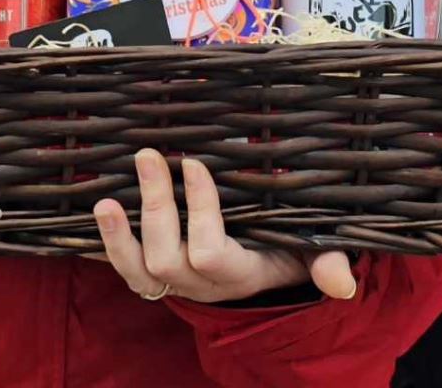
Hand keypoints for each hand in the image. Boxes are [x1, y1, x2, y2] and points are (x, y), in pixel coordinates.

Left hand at [93, 149, 357, 304]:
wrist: (264, 278)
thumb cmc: (287, 251)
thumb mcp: (309, 255)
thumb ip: (326, 263)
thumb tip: (342, 281)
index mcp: (240, 274)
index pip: (211, 251)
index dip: (200, 210)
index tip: (195, 164)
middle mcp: (202, 284)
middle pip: (168, 257)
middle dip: (157, 205)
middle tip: (150, 155)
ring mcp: (176, 282)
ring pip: (140, 270)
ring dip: (121, 235)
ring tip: (107, 198)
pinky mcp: (155, 277)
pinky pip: (126, 271)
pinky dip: (109, 245)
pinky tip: (100, 212)